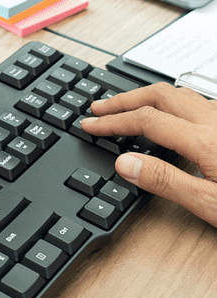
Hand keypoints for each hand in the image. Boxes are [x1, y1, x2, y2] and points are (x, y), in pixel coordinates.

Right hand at [81, 83, 216, 225]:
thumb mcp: (210, 205)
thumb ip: (166, 182)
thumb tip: (125, 164)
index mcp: (204, 140)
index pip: (145, 120)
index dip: (113, 121)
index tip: (92, 125)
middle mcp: (214, 121)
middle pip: (158, 95)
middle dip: (124, 100)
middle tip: (100, 109)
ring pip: (178, 93)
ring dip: (147, 96)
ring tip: (127, 105)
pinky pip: (196, 100)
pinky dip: (171, 101)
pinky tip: (169, 114)